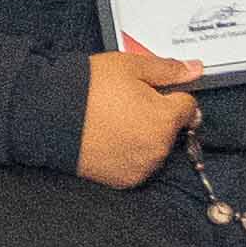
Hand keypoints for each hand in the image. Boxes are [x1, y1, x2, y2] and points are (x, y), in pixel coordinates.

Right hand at [72, 44, 203, 188]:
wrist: (49, 116)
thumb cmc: (87, 89)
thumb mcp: (129, 66)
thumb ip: (167, 70)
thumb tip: (196, 69)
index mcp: (165, 118)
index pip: (189, 107)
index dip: (171, 96)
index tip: (151, 92)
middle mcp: (159, 147)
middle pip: (172, 129)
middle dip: (157, 117)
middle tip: (126, 104)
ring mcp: (142, 166)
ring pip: (155, 147)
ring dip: (144, 137)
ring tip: (115, 122)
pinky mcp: (125, 180)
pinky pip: (138, 164)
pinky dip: (129, 154)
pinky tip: (110, 140)